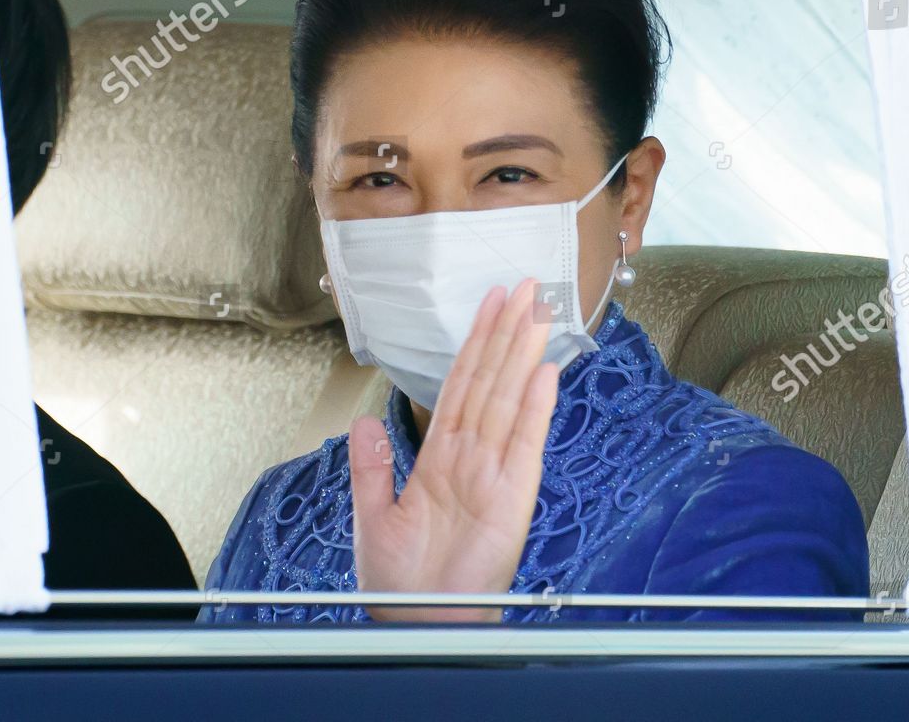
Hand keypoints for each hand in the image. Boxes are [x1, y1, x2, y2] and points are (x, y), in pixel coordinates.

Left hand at [347, 278, 559, 622]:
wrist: (419, 623)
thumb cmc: (401, 581)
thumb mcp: (374, 516)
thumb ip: (373, 467)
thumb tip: (362, 423)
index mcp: (441, 459)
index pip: (462, 386)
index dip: (476, 343)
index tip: (490, 303)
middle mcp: (472, 458)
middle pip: (491, 381)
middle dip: (506, 332)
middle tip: (524, 285)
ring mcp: (495, 473)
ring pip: (508, 399)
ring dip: (521, 352)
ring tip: (537, 309)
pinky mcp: (512, 496)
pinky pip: (524, 442)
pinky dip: (535, 407)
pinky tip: (545, 371)